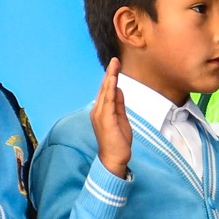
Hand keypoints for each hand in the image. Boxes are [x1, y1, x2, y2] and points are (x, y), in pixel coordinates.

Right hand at [91, 60, 132, 177]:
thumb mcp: (121, 119)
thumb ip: (119, 104)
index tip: (116, 65)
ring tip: (114, 65)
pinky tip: (114, 80)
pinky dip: (111, 89)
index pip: (107, 91)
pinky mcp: (105, 119)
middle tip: (115, 60)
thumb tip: (119, 90)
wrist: (114, 158)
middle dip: (110, 73)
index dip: (111, 77)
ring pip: (105, 92)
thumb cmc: (118, 141)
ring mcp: (100, 115)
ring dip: (110, 78)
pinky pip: (108, 101)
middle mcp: (98, 111)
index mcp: (101, 111)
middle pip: (105, 88)